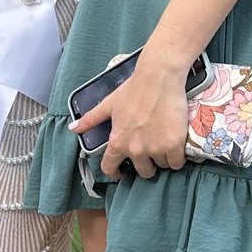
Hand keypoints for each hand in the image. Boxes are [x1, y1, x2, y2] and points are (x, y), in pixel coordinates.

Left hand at [70, 56, 189, 181]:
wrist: (159, 78)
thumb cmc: (134, 89)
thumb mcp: (108, 104)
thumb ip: (91, 119)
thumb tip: (74, 128)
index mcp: (118, 141)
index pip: (111, 168)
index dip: (116, 172)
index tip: (122, 172)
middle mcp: (136, 150)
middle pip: (144, 172)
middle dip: (146, 164)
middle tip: (151, 149)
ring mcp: (156, 149)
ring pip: (161, 166)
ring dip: (162, 158)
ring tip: (164, 141)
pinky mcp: (174, 145)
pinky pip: (176, 162)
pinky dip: (177, 157)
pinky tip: (176, 146)